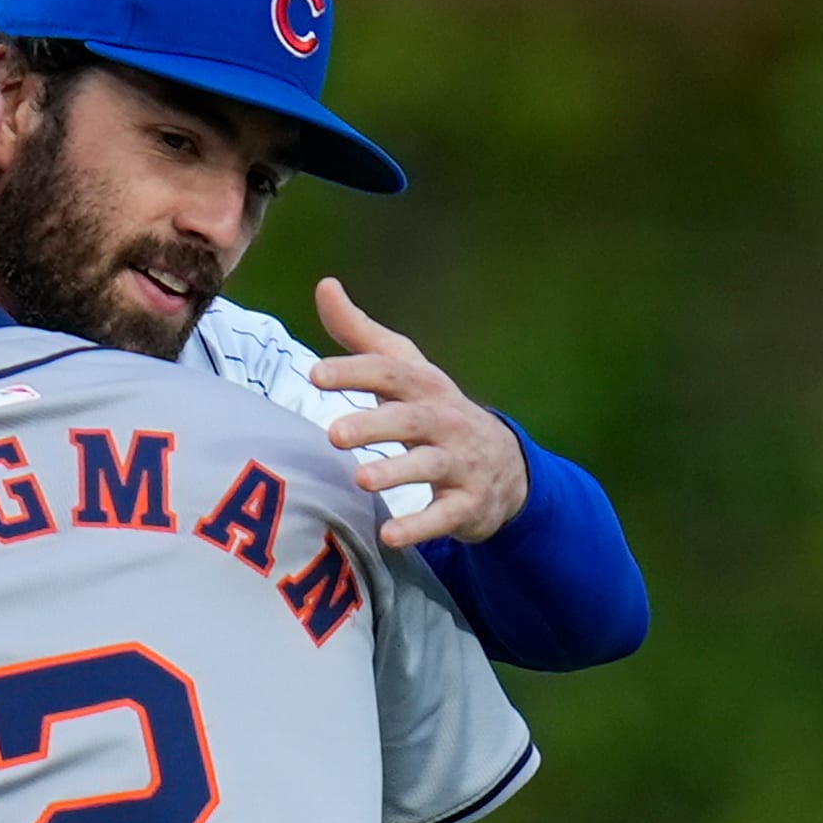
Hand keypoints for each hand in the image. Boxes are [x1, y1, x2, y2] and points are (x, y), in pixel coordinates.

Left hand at [307, 277, 526, 547]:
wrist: (507, 467)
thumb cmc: (436, 412)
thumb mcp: (406, 371)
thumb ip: (361, 334)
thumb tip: (325, 285)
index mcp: (426, 386)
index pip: (390, 372)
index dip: (355, 370)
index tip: (315, 374)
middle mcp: (446, 421)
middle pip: (410, 419)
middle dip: (374, 424)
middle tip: (333, 434)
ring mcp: (461, 463)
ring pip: (429, 466)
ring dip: (397, 472)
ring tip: (362, 480)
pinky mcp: (469, 504)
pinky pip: (446, 516)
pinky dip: (421, 527)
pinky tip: (390, 537)